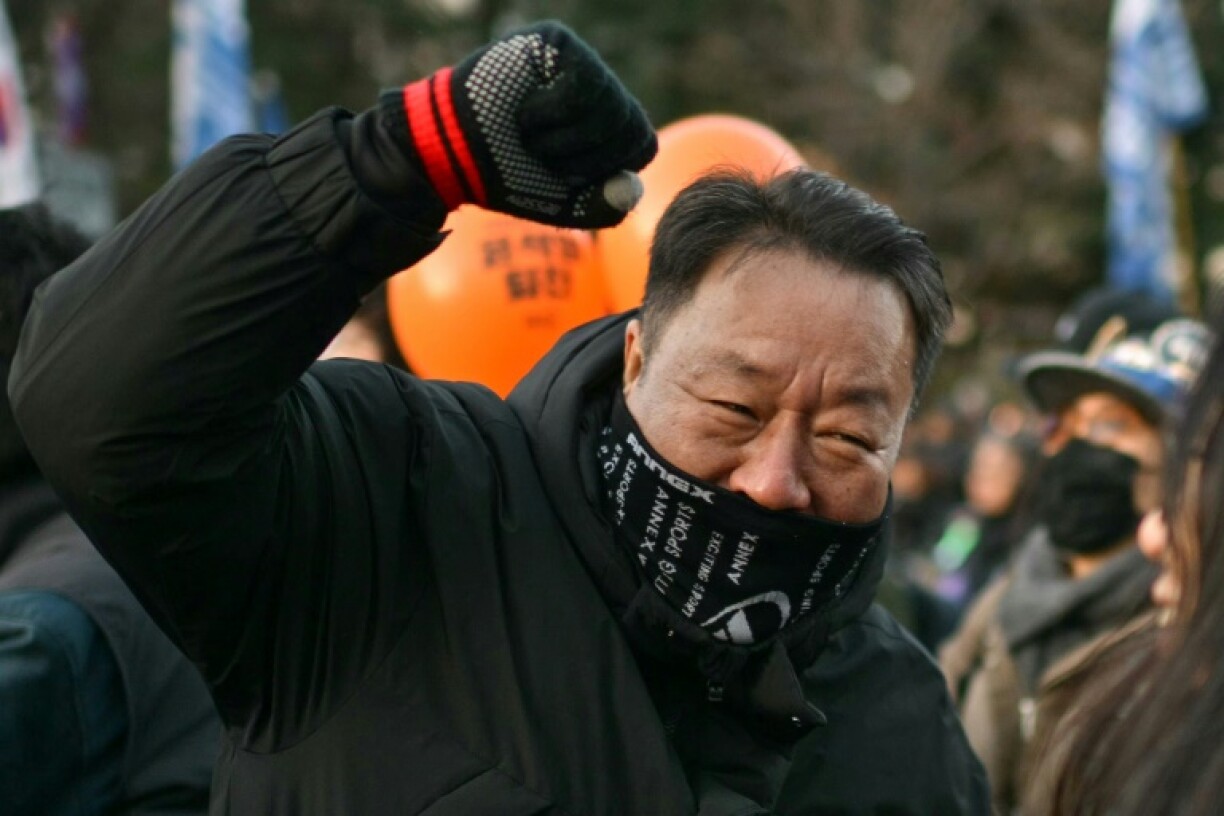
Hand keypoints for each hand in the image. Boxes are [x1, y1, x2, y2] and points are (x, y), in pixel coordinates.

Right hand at [382, 21, 656, 228]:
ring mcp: (582, 60)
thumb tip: (630, 190)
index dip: (608, 170)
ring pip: (609, 106)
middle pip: (629, 125)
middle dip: (586, 158)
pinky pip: (581, 84)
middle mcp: (601, 88)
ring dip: (565, 139)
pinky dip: (551, 113)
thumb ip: (603, 206)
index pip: (641, 146)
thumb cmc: (506, 173)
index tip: (567, 177)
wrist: (455, 150)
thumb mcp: (561, 203)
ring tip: (528, 134)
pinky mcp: (558, 41)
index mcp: (608, 124)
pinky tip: (525, 112)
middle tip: (543, 157)